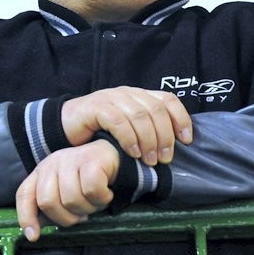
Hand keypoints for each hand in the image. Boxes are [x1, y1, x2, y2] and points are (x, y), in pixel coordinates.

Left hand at [15, 140, 118, 240]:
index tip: (34, 236)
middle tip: (81, 216)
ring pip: (71, 199)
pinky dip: (101, 198)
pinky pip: (91, 190)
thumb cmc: (86, 181)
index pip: (24, 194)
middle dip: (66, 218)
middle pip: (47, 202)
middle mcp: (52, 164)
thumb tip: (34, 231)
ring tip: (94, 202)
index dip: (26, 217)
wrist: (113, 158)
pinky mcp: (91, 159)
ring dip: (87, 208)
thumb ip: (49, 208)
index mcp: (41, 172)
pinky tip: (105, 194)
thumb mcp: (64, 194)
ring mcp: (70, 159)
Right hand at [62, 86, 191, 165]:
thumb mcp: (129, 130)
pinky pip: (118, 121)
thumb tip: (172, 149)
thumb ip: (147, 131)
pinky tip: (132, 153)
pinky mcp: (96, 106)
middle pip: (156, 110)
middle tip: (164, 159)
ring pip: (139, 116)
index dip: (181, 119)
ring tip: (149, 160)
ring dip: (148, 140)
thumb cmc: (100, 131)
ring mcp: (111, 98)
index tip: (186, 140)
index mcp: (140, 96)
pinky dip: (129, 138)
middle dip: (164, 136)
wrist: (67, 126)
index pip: (168, 100)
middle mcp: (128, 93)